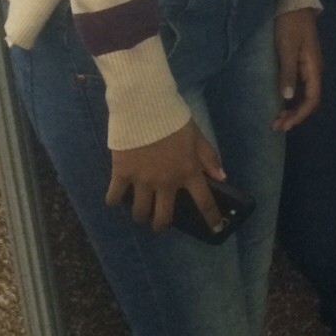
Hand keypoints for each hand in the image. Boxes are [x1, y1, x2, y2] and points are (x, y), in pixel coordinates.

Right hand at [106, 120, 225, 232]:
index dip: (211, 218)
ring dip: (141, 215)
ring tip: (140, 211)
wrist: (144, 106)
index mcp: (188, 172)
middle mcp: (166, 182)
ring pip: (140, 212)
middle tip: (160, 223)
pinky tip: (116, 198)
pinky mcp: (121, 173)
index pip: (203, 201)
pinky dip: (114, 200)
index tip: (215, 229)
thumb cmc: (173, 120)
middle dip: (162, 225)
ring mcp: (142, 180)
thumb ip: (209, 158)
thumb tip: (221, 178)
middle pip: (163, 217)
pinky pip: (114, 196)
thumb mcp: (197, 136)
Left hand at [273, 8, 321, 130]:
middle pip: (309, 100)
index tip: (285, 124)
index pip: (312, 99)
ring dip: (292, 109)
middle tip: (276, 126)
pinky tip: (281, 103)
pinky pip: (299, 87)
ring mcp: (308, 67)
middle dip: (294, 115)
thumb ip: (288, 73)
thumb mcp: (287, 48)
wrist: (294, 5)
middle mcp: (314, 71)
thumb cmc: (290, 25)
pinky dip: (291, 99)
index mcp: (314, 68)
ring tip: (277, 119)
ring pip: (304, 95)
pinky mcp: (300, 63)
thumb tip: (289, 97)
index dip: (300, 114)